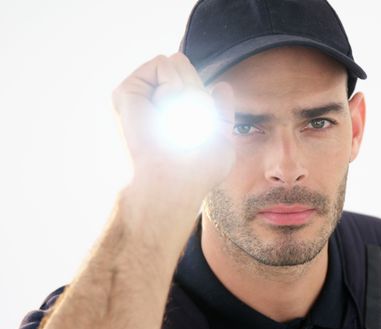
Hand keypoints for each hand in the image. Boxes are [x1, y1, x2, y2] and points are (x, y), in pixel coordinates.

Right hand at [112, 53, 233, 220]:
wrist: (174, 181)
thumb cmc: (199, 171)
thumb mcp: (222, 138)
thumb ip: (223, 112)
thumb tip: (221, 85)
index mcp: (171, 114)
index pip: (195, 82)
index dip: (205, 99)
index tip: (200, 129)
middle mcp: (152, 103)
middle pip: (186, 68)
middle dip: (197, 92)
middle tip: (187, 125)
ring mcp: (138, 96)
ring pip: (175, 63)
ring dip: (187, 91)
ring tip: (175, 120)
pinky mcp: (125, 91)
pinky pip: (162, 63)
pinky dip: (173, 84)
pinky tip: (163, 109)